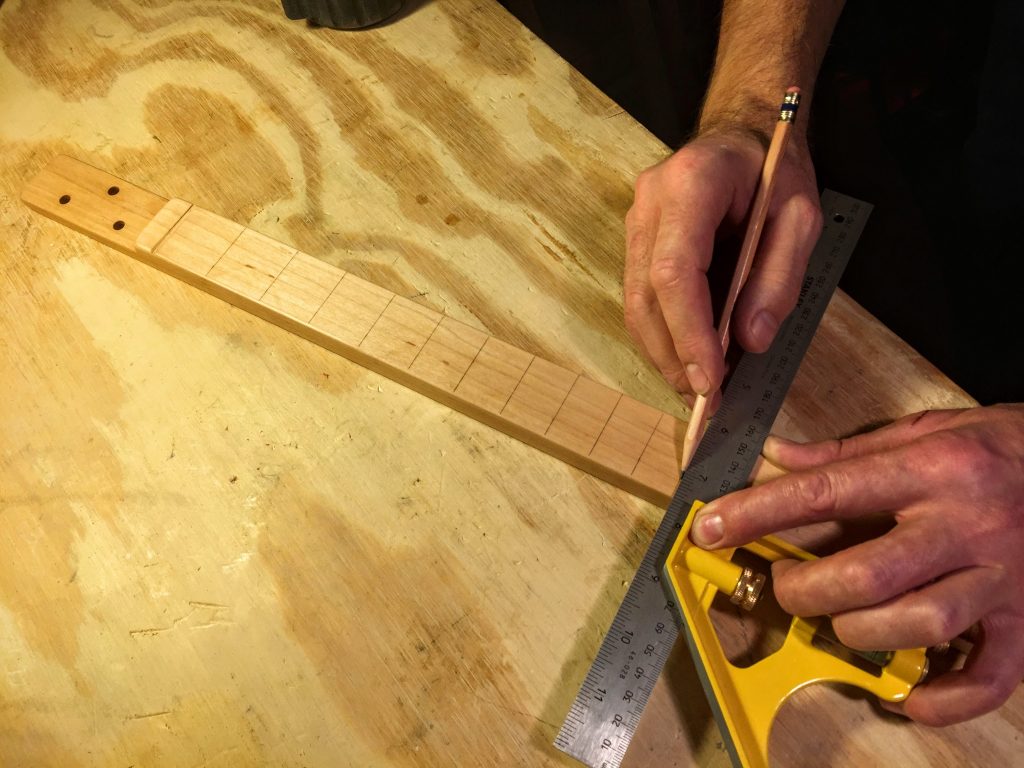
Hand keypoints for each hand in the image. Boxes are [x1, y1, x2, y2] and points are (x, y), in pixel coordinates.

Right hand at [623, 130, 820, 398]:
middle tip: (706, 401)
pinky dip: (663, 336)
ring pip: (635, 302)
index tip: (710, 381)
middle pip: (646, 294)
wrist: (743, 132)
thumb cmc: (777, 169)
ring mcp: (635, 221)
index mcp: (692, 183)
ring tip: (698, 390)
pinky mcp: (635, 241)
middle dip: (673, 354)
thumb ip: (780, 276)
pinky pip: (641, 297)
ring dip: (664, 353)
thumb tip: (751, 340)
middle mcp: (649, 202)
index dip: (688, 332)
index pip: (674, 270)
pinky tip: (688, 360)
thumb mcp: (802, 216)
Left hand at [691, 405, 1023, 724]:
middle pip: (867, 573)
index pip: (825, 491)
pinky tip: (909, 695)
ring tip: (840, 622)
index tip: (712, 525)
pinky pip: (989, 677)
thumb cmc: (1001, 445)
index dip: (758, 511)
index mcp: (931, 470)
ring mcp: (1001, 576)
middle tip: (783, 585)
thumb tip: (778, 456)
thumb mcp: (927, 429)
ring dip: (860, 633)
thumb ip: (849, 451)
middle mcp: (965, 524)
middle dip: (805, 588)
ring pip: (918, 624)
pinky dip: (944, 699)